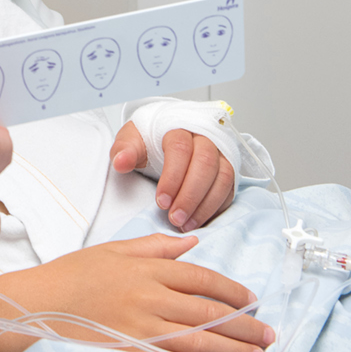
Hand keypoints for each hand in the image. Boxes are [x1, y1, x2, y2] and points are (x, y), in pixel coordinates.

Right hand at [23, 235, 270, 351]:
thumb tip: (193, 242)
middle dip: (244, 324)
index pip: (203, 279)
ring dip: (232, 348)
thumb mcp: (116, 248)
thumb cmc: (76, 271)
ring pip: (199, 338)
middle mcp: (151, 296)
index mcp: (149, 268)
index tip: (252, 301)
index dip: (232, 291)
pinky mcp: (133, 346)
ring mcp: (143, 324)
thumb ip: (158, 246)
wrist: (44, 300)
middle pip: (209, 311)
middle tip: (268, 335)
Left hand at [110, 122, 234, 230]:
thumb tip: (121, 163)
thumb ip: (125, 150)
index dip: (172, 177)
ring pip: (223, 177)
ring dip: (205, 205)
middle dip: (190, 195)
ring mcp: (220, 153)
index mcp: (179, 127)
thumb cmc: (149, 139)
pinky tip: (200, 220)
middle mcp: (204, 138)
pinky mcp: (227, 170)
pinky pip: (229, 189)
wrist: (165, 134)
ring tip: (186, 224)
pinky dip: (216, 207)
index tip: (161, 201)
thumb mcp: (132, 140)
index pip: (180, 148)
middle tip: (175, 218)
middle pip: (205, 164)